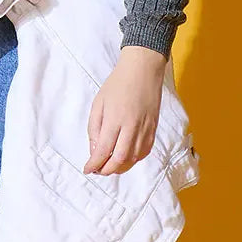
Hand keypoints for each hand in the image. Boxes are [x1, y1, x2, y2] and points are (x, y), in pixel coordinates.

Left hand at [83, 45, 167, 175]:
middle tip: (98, 170)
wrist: (143, 70)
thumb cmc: (118, 84)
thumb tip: (95, 150)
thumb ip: (94, 128)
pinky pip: (144, 151)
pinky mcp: (153, 128)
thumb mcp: (98, 103)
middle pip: (120, 159)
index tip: (88, 169)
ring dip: (120, 167)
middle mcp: (131, 126)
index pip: (103, 150)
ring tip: (110, 166)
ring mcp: (145, 128)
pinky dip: (134, 159)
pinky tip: (126, 158)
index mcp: (115, 119)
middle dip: (107, 170)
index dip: (94, 164)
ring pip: (133, 158)